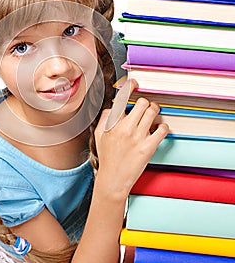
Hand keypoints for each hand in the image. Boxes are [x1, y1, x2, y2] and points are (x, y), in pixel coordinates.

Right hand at [94, 79, 168, 199]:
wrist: (113, 180)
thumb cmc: (107, 157)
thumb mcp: (99, 135)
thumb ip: (105, 118)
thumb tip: (114, 106)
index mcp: (112, 124)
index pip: (122, 99)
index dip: (130, 87)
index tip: (135, 83)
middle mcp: (125, 128)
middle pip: (142, 103)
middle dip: (145, 102)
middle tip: (146, 106)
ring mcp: (137, 137)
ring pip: (152, 112)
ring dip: (155, 111)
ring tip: (153, 115)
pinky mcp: (148, 147)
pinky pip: (162, 129)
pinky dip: (163, 127)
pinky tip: (158, 130)